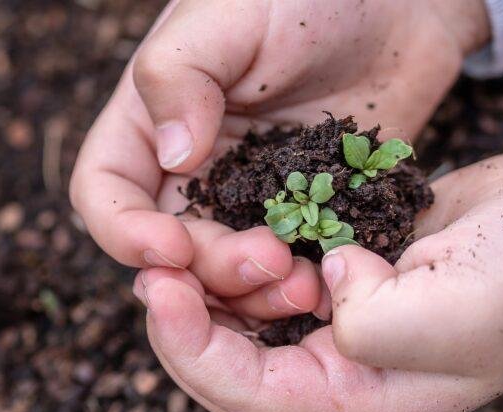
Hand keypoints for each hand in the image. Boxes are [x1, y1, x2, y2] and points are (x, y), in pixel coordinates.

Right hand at [71, 0, 489, 316]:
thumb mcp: (228, 15)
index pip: (105, 193)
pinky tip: (330, 281)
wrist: (397, 4)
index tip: (171, 248)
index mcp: (152, 123)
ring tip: (304, 283)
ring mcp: (249, 197)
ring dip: (254, 292)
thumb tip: (171, 158)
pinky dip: (301, 285)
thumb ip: (180, 77)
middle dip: (208, 269)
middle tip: (267, 261)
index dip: (124, 232)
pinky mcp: (304, 214)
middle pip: (171, 249)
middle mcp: (193, 169)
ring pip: (226, 272)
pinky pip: (289, 265)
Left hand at [135, 151, 502, 411]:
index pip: (249, 393)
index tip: (159, 291)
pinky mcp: (345, 272)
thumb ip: (372, 322)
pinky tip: (226, 231)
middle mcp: (343, 365)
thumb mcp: (453, 313)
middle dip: (184, 322)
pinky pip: (274, 276)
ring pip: (247, 319)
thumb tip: (324, 284)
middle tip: (151, 270)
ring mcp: (342, 318)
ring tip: (179, 249)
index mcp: (362, 395)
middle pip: (233, 363)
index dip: (192, 349)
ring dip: (210, 289)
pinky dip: (244, 259)